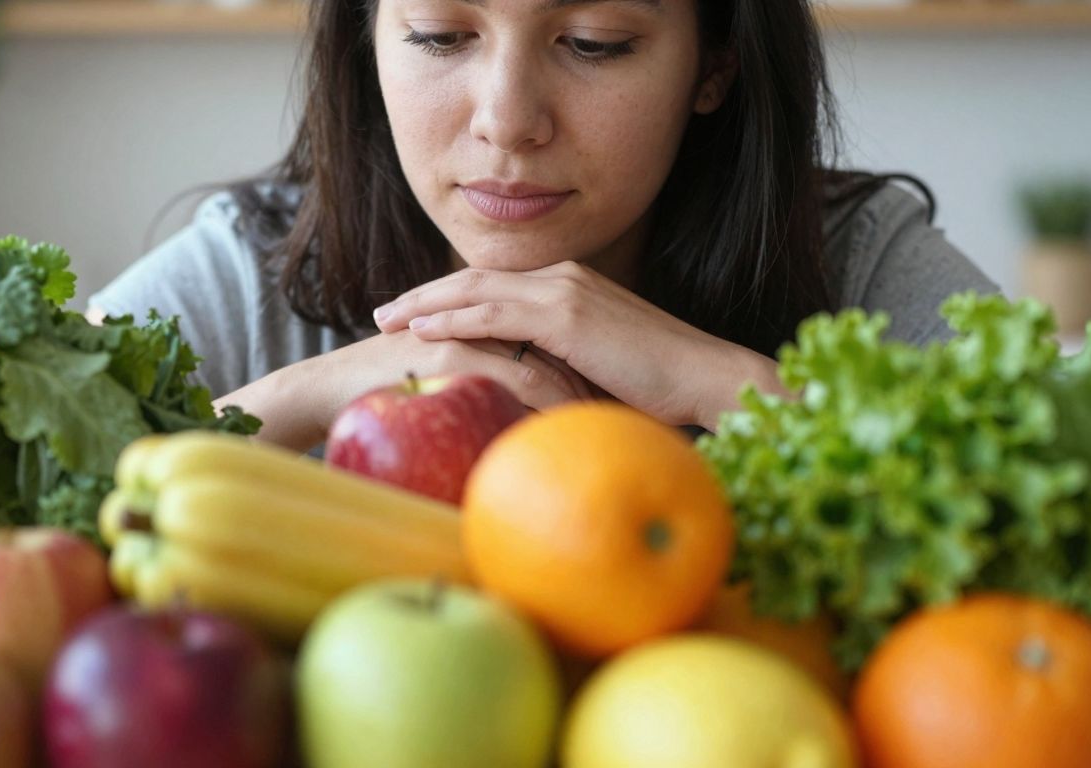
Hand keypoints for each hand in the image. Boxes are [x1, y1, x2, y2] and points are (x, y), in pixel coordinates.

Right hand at [216, 329, 591, 451]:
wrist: (328, 388)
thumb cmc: (387, 389)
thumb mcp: (449, 380)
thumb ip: (489, 376)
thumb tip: (526, 406)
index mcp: (488, 319)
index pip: (555, 335)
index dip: (588, 362)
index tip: (624, 393)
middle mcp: (484, 317)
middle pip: (560, 340)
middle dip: (596, 372)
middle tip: (635, 404)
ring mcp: (470, 331)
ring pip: (544, 357)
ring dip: (580, 390)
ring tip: (614, 422)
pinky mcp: (452, 354)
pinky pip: (513, 377)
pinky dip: (545, 403)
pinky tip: (568, 428)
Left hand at [372, 261, 783, 430]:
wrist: (706, 378)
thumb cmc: (660, 386)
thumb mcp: (599, 367)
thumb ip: (561, 364)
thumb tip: (526, 386)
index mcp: (569, 286)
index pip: (494, 286)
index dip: (449, 297)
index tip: (414, 314)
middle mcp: (562, 278)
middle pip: (474, 280)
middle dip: (424, 295)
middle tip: (384, 313)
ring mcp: (563, 292)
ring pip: (475, 291)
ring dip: (425, 304)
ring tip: (388, 320)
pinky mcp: (566, 316)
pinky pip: (494, 315)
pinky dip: (454, 320)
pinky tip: (423, 330)